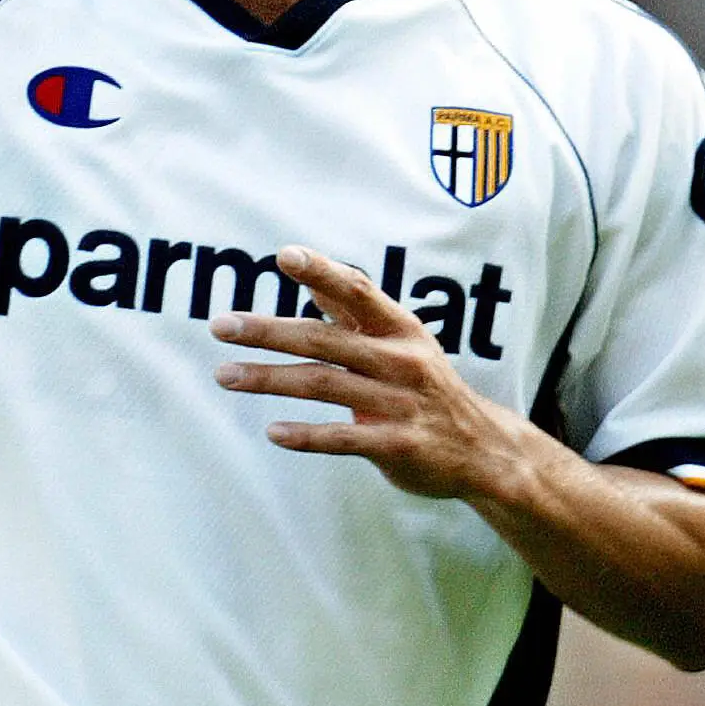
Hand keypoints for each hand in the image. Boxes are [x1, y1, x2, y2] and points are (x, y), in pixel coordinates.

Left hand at [209, 244, 521, 500]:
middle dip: (268, 331)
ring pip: (324, 386)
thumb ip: (353, 310)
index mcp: (400, 328)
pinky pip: (343, 438)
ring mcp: (400, 403)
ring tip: (225, 375)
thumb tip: (307, 273)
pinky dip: (306, 436)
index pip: (358, 291)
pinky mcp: (397, 445)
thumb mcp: (400, 340)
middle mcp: (401, 360)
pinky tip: (272, 431)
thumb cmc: (426, 385)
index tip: (283, 255)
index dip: (322, 270)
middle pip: (324, 339)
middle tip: (220, 326)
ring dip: (270, 379)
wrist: (485, 450)